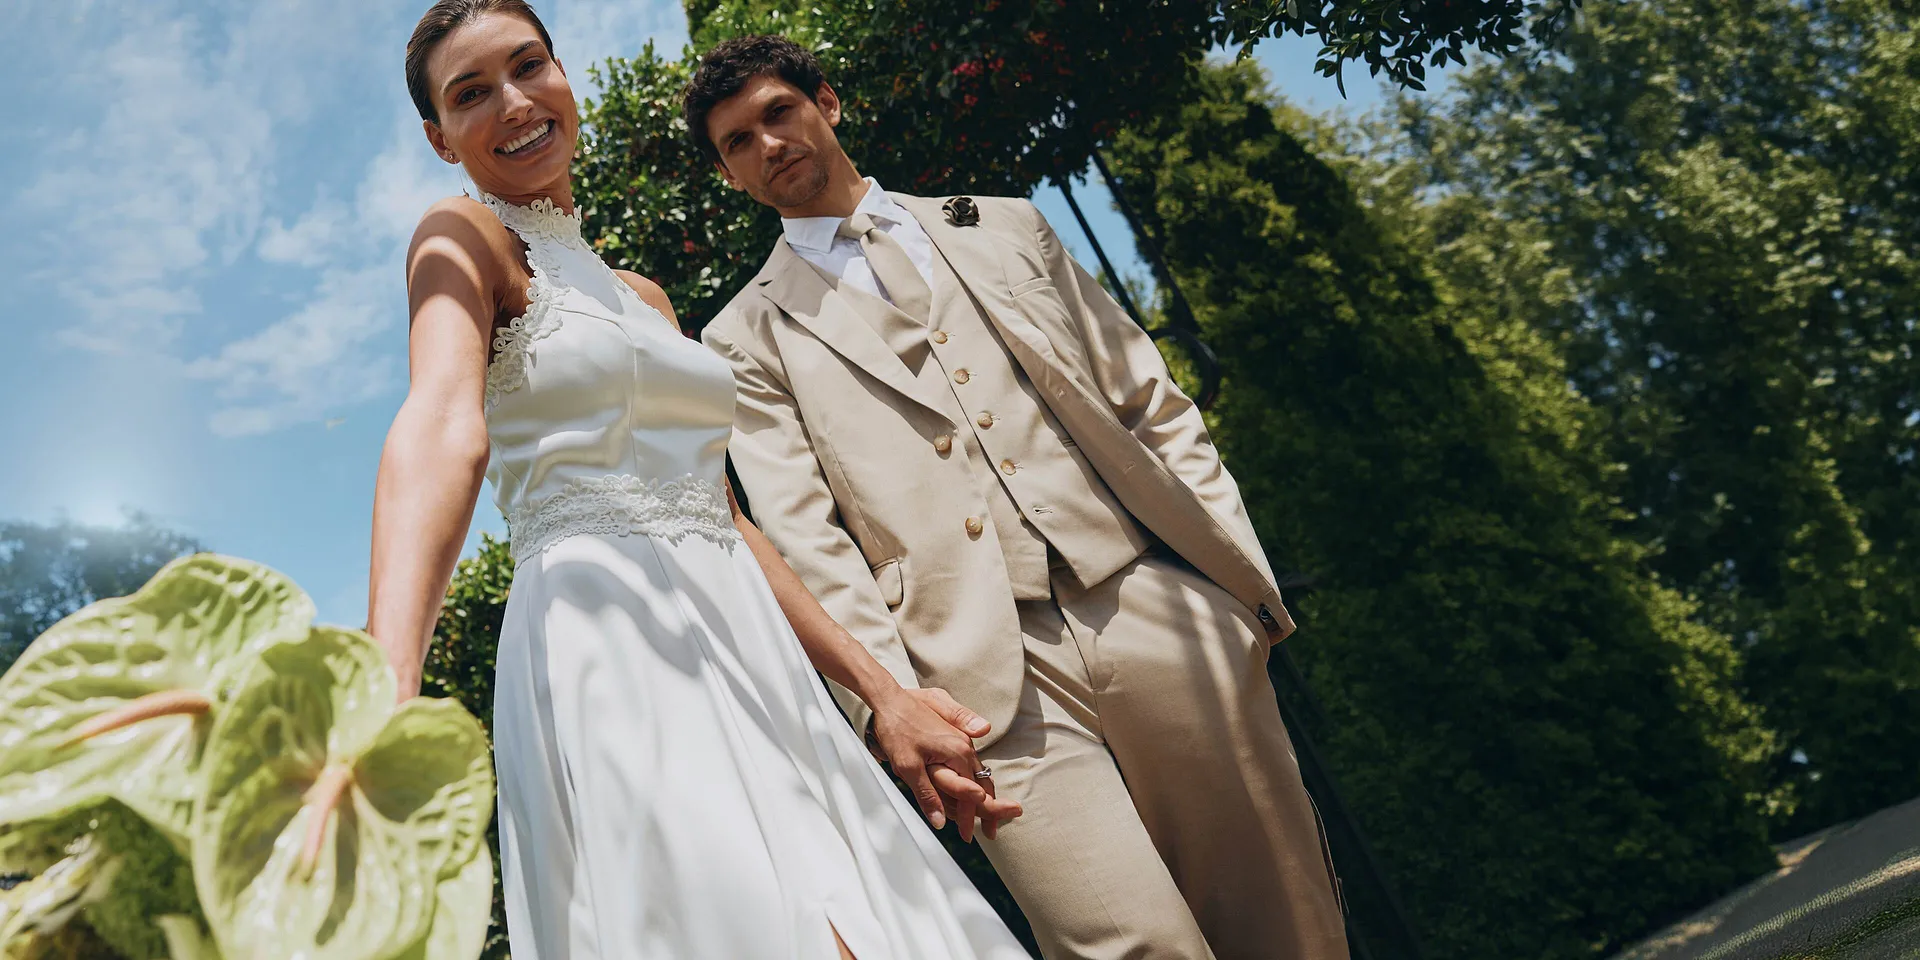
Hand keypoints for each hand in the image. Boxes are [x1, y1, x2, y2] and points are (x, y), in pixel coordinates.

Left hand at [868, 687, 1020, 841]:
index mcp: (958, 752)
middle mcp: (964, 745)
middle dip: (988, 809)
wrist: (889, 699)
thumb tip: (939, 822)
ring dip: (981, 796)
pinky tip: (968, 791)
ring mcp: (960, 739)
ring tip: (983, 818)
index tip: (967, 837)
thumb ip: (927, 794)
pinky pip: (968, 764)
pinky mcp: (952, 736)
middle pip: (983, 783)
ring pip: (977, 773)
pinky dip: (972, 782)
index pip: (972, 793)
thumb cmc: (897, 729)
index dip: (969, 818)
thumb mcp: (908, 766)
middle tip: (990, 833)